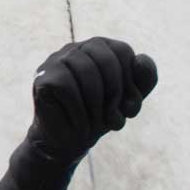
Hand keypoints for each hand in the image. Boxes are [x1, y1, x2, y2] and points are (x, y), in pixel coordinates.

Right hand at [29, 36, 157, 164]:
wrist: (70, 142)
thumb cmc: (100, 116)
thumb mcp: (131, 98)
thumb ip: (145, 78)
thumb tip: (141, 60)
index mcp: (101, 48)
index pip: (123, 51)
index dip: (131, 83)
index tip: (129, 108)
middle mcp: (78, 48)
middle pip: (106, 60)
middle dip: (116, 94)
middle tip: (116, 120)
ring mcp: (57, 60)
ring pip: (86, 73)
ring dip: (97, 107)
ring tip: (97, 126)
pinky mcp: (44, 77)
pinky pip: (67, 87)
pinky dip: (80, 113)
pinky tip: (81, 126)